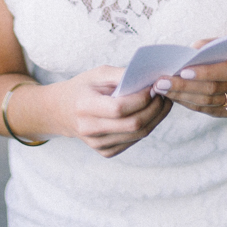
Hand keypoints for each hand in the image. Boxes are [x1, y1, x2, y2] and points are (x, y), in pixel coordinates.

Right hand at [48, 66, 171, 157]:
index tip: (154, 86)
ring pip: (137, 135)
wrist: (62, 111)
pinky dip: (146, 127)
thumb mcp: (98, 74)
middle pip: (133, 125)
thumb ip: (122, 75)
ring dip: (156, 118)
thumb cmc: (83, 88)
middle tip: (164, 94)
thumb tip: (149, 78)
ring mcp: (98, 144)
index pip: (119, 108)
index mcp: (85, 106)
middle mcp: (90, 129)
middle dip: (154, 108)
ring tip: (163, 102)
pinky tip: (151, 114)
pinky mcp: (105, 152)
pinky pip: (133, 141)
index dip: (141, 98)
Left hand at [155, 42, 226, 116]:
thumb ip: (200, 52)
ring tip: (161, 90)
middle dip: (184, 86)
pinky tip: (172, 96)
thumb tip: (176, 64)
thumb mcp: (212, 44)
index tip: (182, 71)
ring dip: (181, 96)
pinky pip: (205, 110)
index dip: (205, 72)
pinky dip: (187, 103)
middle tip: (161, 82)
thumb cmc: (219, 50)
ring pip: (207, 102)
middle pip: (213, 89)